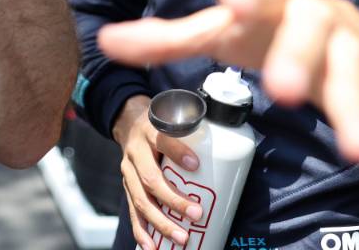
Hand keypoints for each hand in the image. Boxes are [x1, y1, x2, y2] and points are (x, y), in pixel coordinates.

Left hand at [98, 0, 358, 184]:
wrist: (338, 34)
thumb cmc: (267, 29)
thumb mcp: (221, 30)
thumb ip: (167, 37)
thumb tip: (105, 40)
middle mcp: (317, 15)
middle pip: (311, 29)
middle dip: (298, 57)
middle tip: (282, 90)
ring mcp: (351, 47)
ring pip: (353, 76)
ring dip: (354, 112)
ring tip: (353, 149)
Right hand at [112, 95, 207, 249]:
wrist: (130, 125)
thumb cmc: (161, 127)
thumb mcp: (173, 121)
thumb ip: (195, 131)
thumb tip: (231, 149)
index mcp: (150, 133)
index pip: (163, 141)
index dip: (178, 152)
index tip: (196, 164)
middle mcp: (135, 153)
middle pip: (151, 179)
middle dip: (174, 200)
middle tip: (196, 214)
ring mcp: (128, 173)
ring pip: (141, 201)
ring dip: (161, 223)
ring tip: (181, 238)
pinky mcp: (127, 189)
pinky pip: (133, 213)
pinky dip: (141, 233)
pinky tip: (151, 248)